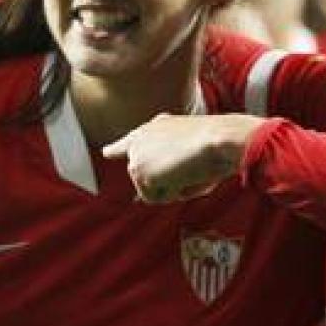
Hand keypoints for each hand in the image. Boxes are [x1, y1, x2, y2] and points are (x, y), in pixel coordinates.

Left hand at [102, 114, 264, 202]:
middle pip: (144, 177)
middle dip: (165, 184)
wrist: (218, 138)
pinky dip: (172, 194)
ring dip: (172, 189)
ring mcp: (135, 155)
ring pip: (151, 190)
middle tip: (189, 170)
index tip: (107, 152)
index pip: (130, 140)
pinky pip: (156, 198)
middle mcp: (139, 139)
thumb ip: (172, 167)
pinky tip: (183, 174)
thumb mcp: (193, 152)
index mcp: (155, 127)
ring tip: (188, 169)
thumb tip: (154, 193)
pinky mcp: (137, 170)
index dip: (117, 149)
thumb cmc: (217, 147)